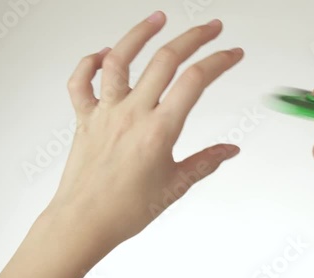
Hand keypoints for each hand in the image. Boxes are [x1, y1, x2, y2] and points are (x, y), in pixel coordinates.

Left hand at [0, 11, 242, 277]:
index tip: (232, 53)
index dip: (219, 61)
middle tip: (211, 27)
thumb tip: (230, 150)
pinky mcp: (85, 118)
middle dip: (194, 37)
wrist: (83, 222)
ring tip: (158, 18)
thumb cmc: (125, 209)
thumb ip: (206, 162)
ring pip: (120, 60)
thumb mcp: (176, 186)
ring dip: (140, 34)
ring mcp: (106, 112)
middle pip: (165, 60)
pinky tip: (104, 52)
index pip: (196, 81)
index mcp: (159, 130)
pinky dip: (90, 62)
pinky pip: (81, 82)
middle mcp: (132, 114)